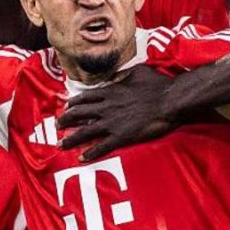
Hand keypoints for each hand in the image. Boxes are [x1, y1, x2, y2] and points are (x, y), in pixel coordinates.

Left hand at [57, 66, 175, 160]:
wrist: (170, 101)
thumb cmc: (159, 85)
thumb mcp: (138, 72)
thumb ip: (124, 74)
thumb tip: (119, 74)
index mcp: (111, 91)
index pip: (85, 97)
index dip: (73, 103)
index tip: (66, 106)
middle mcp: (107, 106)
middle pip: (79, 114)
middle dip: (65, 120)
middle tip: (58, 125)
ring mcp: (112, 122)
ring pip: (85, 131)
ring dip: (71, 139)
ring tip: (60, 144)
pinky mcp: (121, 136)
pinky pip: (102, 146)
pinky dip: (90, 153)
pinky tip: (81, 158)